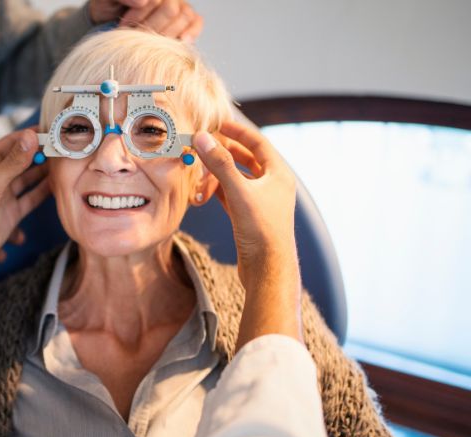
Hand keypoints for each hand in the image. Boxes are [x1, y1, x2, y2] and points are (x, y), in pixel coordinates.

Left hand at [0, 129, 48, 269]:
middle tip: (62, 145)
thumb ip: (14, 160)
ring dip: (43, 171)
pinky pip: (30, 198)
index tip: (50, 129)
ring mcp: (4, 195)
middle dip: (40, 153)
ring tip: (63, 162)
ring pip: (28, 178)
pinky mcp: (11, 212)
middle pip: (22, 159)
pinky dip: (43, 191)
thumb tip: (31, 136)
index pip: (12, 142)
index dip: (30, 135)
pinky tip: (57, 184)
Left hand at [89, 0, 203, 41]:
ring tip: (148, 41)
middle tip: (135, 36)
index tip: (123, 26)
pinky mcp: (186, 19)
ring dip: (165, 33)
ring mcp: (179, 5)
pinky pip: (196, 22)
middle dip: (151, 27)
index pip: (154, 1)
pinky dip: (190, 32)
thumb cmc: (109, 8)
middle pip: (171, 10)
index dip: (139, 16)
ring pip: (184, 16)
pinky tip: (180, 40)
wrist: (109, 20)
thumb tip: (142, 2)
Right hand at [192, 121, 297, 290]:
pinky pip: (232, 196)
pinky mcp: (250, 217)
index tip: (219, 124)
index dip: (238, 131)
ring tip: (200, 172)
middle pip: (247, 160)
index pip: (258, 143)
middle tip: (204, 146)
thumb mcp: (239, 192)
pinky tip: (204, 191)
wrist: (268, 270)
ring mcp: (261, 202)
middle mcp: (272, 186)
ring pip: (238, 179)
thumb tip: (203, 138)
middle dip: (224, 152)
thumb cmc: (261, 231)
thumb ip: (220, 164)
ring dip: (218, 174)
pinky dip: (218, 191)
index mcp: (278, 175)